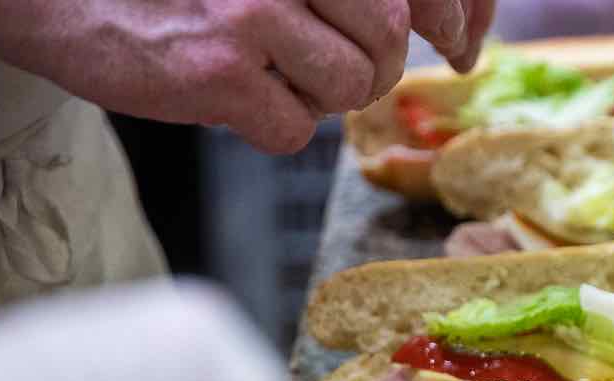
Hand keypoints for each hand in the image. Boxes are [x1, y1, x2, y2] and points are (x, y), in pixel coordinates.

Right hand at [0, 0, 430, 153]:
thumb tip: (389, 32)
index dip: (393, 32)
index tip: (383, 48)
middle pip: (384, 36)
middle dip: (369, 68)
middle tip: (335, 75)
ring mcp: (251, 16)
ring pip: (347, 87)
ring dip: (322, 100)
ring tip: (276, 82)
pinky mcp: (221, 74)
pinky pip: (295, 131)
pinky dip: (274, 129)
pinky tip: (235, 101)